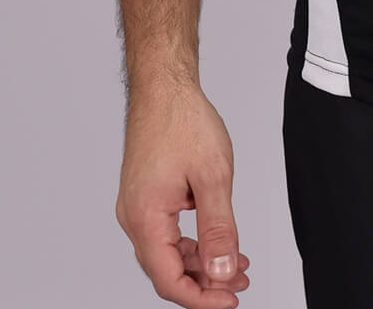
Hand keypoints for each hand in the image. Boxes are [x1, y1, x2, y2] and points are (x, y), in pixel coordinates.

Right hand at [115, 82, 252, 304]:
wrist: (163, 86)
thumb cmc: (182, 120)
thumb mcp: (213, 177)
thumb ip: (219, 230)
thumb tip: (222, 272)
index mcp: (145, 217)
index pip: (169, 279)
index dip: (201, 298)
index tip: (229, 300)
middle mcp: (134, 217)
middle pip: (166, 270)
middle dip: (205, 282)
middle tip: (239, 283)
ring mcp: (137, 206)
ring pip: (167, 252)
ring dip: (200, 262)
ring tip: (235, 264)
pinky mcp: (144, 196)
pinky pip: (165, 232)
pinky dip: (192, 241)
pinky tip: (216, 240)